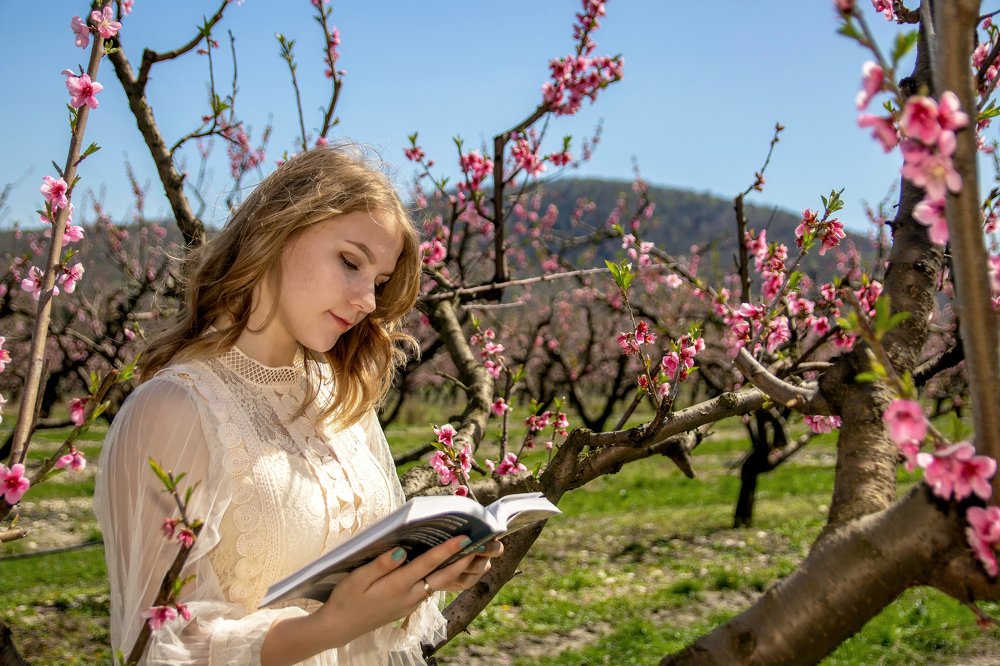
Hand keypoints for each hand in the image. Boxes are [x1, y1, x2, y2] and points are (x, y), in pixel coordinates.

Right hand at [313, 535, 503, 647]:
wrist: (340, 627)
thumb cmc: (346, 599)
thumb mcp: (357, 579)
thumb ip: (380, 565)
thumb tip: (401, 551)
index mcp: (397, 586)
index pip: (428, 564)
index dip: (447, 551)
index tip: (464, 538)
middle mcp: (409, 596)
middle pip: (443, 576)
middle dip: (463, 560)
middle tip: (479, 543)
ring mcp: (411, 603)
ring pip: (440, 584)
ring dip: (457, 569)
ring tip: (471, 552)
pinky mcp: (409, 606)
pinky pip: (432, 589)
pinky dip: (444, 577)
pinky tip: (449, 566)